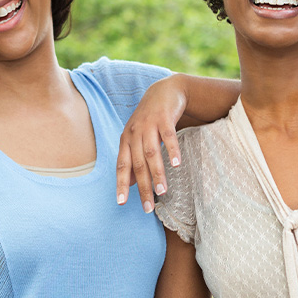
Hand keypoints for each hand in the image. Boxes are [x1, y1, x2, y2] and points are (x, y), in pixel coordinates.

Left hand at [116, 76, 184, 212]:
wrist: (164, 90)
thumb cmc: (150, 119)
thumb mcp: (137, 138)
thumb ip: (133, 159)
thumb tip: (130, 184)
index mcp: (126, 140)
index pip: (122, 166)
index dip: (121, 184)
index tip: (122, 203)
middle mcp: (134, 133)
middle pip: (138, 164)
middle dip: (143, 187)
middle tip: (148, 207)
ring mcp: (149, 124)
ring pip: (151, 153)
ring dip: (157, 173)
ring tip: (162, 192)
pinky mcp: (164, 117)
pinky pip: (168, 136)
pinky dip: (172, 150)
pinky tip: (176, 164)